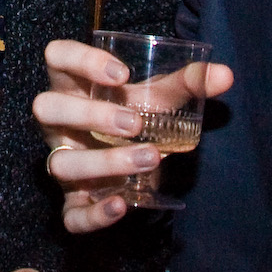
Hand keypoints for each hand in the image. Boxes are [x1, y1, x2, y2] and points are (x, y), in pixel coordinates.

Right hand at [32, 38, 234, 232]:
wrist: (137, 163)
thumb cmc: (138, 117)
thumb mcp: (159, 98)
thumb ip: (188, 84)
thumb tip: (225, 74)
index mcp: (73, 85)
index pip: (56, 56)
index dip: (80, 59)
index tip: (122, 74)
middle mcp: (59, 123)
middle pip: (46, 107)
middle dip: (89, 114)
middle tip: (135, 123)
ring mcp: (62, 161)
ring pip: (60, 162)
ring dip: (104, 162)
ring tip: (151, 157)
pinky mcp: (73, 202)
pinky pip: (70, 214)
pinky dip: (94, 213)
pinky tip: (122, 204)